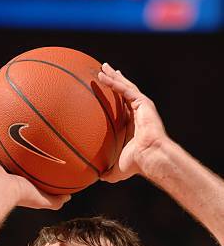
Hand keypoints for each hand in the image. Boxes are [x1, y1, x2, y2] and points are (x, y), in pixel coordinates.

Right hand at [0, 116, 70, 209]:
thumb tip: (69, 197)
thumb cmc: (20, 195)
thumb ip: (56, 199)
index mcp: (11, 179)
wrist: (0, 192)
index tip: (29, 147)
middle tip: (13, 130)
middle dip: (6, 143)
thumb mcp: (43, 198)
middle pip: (2, 153)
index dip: (22, 159)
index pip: (17, 167)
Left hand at [98, 63, 168, 182]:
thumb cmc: (136, 164)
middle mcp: (137, 113)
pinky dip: (115, 82)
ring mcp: (141, 107)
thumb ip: (107, 171)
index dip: (114, 98)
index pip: (122, 107)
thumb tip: (96, 178)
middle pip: (123, 93)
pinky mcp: (143, 103)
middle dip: (114, 80)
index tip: (105, 91)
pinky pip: (126, 90)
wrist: (150, 157)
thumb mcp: (116, 169)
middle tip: (104, 71)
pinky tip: (104, 76)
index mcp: (132, 125)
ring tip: (102, 68)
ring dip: (113, 77)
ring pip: (125, 87)